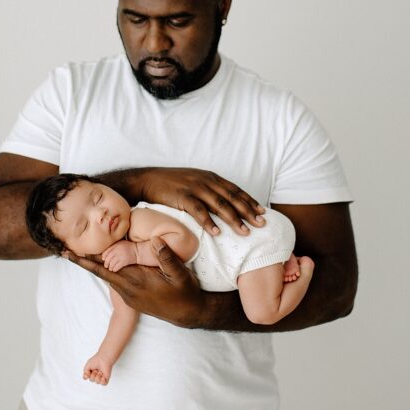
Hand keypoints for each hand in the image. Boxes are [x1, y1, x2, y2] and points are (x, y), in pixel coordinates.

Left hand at [65, 237, 206, 327]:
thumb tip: (156, 240)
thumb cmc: (185, 291)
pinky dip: (108, 272)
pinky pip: (116, 282)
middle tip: (65, 250)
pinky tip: (107, 264)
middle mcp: (127, 289)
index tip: (66, 253)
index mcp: (134, 281)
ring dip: (97, 265)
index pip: (103, 268)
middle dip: (85, 261)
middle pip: (101, 271)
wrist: (189, 313)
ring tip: (82, 254)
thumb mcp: (179, 273)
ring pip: (108, 276)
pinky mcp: (133, 299)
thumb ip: (166, 256)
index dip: (84, 260)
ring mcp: (129, 296)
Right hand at [82, 354, 112, 385]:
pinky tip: (103, 376)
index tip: (88, 372)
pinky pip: (103, 384)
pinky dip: (102, 381)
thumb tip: (85, 378)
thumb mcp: (87, 366)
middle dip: (93, 375)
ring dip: (98, 377)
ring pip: (97, 382)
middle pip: (92, 380)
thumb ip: (85, 372)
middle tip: (96, 370)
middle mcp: (96, 374)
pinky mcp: (106, 378)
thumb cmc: (96, 361)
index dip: (86, 376)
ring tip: (100, 372)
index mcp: (92, 371)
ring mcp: (101, 376)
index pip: (87, 377)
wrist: (103, 360)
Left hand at [101, 240, 136, 271]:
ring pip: (112, 263)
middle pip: (108, 258)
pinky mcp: (125, 261)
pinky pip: (117, 266)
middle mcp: (117, 250)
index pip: (106, 252)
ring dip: (110, 267)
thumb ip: (113, 246)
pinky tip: (114, 270)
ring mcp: (121, 256)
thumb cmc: (129, 247)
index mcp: (116, 245)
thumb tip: (105, 253)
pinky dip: (114, 269)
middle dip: (106, 263)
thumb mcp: (120, 243)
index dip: (104, 256)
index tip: (103, 259)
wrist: (138, 251)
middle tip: (106, 266)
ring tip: (110, 268)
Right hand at [137, 168, 265, 236]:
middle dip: (248, 211)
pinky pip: (199, 211)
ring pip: (219, 205)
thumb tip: (224, 203)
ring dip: (233, 219)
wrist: (147, 180)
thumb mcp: (193, 180)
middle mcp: (205, 181)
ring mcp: (194, 188)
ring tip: (245, 232)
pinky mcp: (182, 197)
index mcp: (210, 177)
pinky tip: (217, 233)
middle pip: (231, 198)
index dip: (249, 201)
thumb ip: (208, 188)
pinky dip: (209, 222)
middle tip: (261, 224)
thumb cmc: (170, 183)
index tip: (262, 212)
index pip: (235, 189)